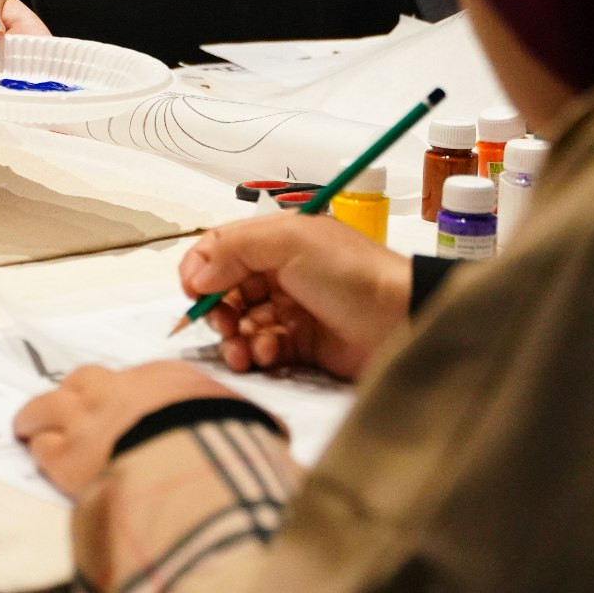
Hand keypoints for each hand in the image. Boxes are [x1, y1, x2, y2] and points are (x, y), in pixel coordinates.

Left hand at [12, 361, 245, 497]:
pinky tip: (35, 450)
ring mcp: (86, 420)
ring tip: (27, 422)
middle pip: (84, 381)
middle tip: (71, 402)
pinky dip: (38, 447)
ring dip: (37, 414)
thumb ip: (240, 421)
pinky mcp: (65, 456)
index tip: (125, 405)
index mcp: (162, 379)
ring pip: (47, 406)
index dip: (125, 395)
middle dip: (76, 392)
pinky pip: (41, 445)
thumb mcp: (242, 421)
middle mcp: (118, 391)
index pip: (137, 380)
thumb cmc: (219, 440)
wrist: (189, 461)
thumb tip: (267, 432)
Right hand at [182, 213, 412, 379]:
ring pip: (240, 325)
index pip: (221, 249)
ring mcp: (289, 309)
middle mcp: (279, 272)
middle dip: (217, 311)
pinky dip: (258, 353)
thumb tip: (197, 275)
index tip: (193, 292)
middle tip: (224, 325)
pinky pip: (261, 349)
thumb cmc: (352, 274)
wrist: (400, 321)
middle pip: (224, 291)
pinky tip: (271, 353)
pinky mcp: (299, 344)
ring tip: (244, 350)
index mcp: (276, 240)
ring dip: (234, 338)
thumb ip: (235, 249)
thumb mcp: (291, 242)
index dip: (201, 270)